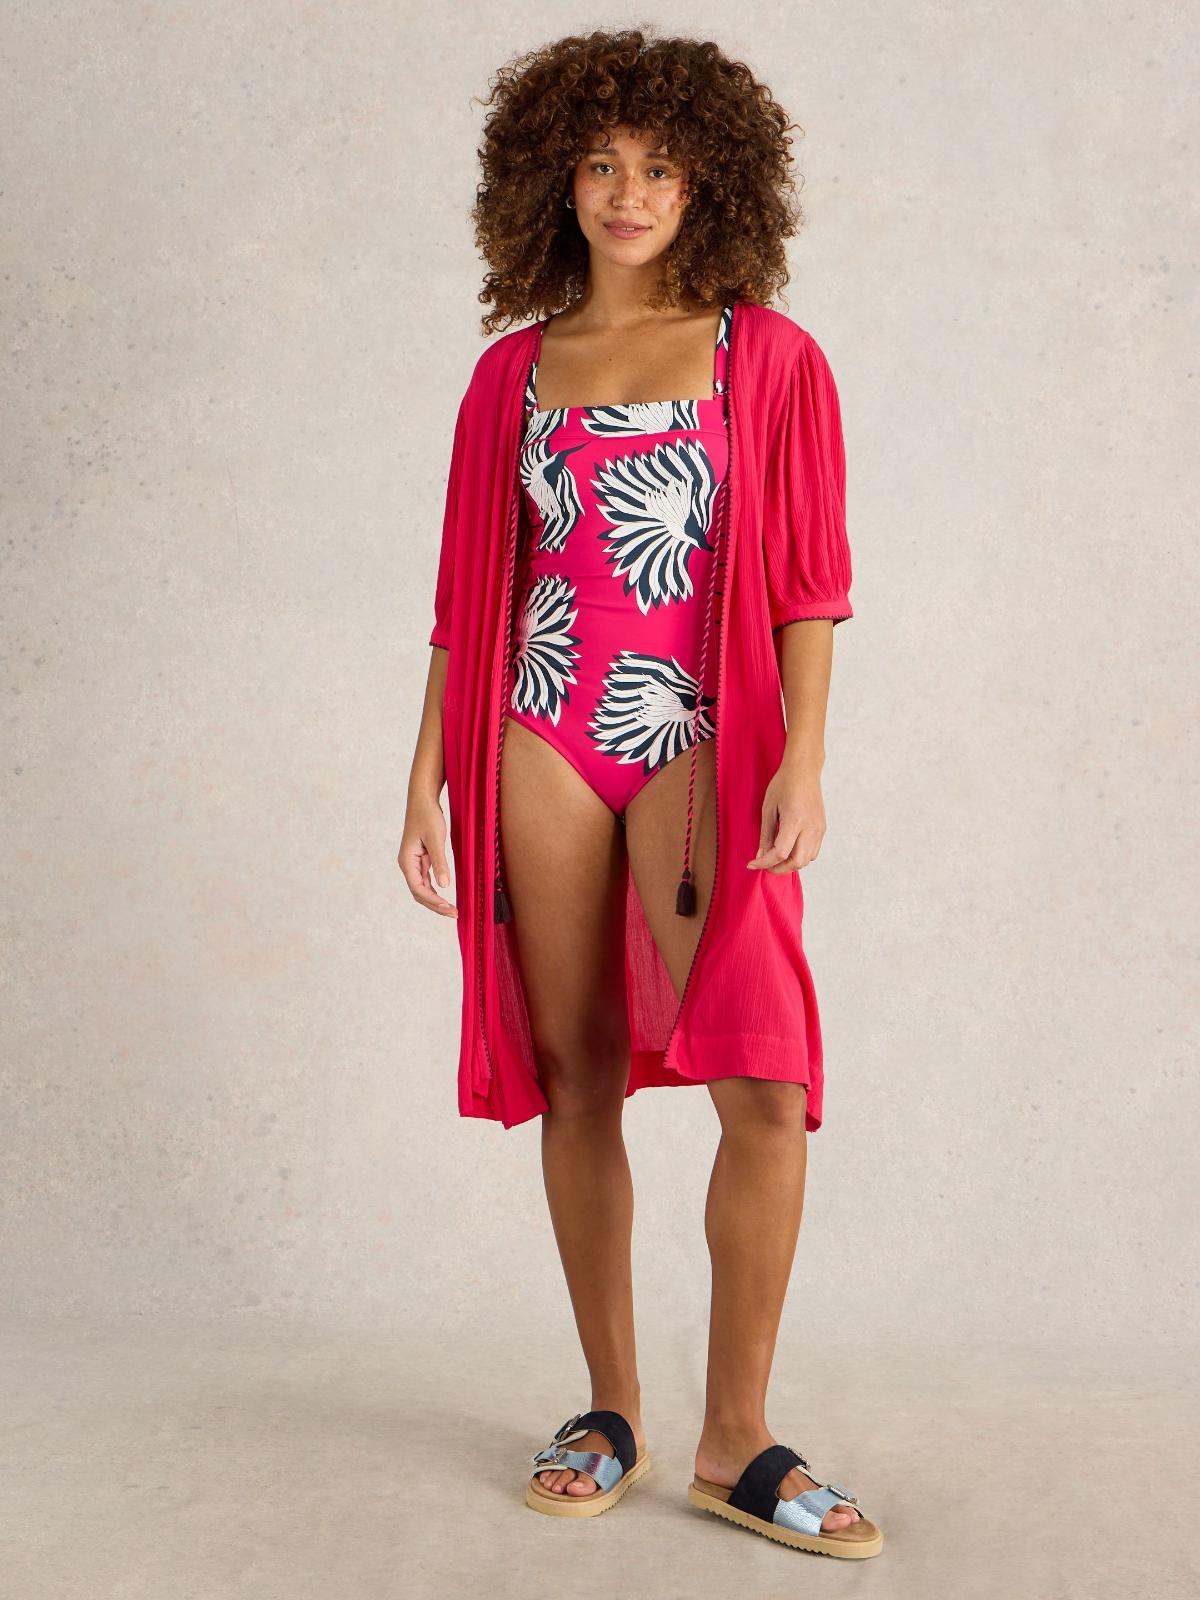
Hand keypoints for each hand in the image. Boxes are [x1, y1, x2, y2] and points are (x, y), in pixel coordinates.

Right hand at [398, 795, 457, 915]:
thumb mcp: (436, 839)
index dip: (433, 902)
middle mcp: (408, 865)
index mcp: (407, 861)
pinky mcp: (421, 859)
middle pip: (419, 893)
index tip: (449, 908)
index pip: (418, 889)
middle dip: (435, 905)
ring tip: (453, 909)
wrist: (423, 799)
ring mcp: (414, 863)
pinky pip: (427, 879)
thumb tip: (444, 886)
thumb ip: (440, 862)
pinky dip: (436, 890)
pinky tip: (447, 896)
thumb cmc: (427, 816)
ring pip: (423, 888)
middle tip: (455, 913)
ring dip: (436, 900)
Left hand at [747, 759, 825, 873]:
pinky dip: (799, 857)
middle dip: (778, 868)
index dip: (765, 862)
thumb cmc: (784, 784)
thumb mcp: (768, 808)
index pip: (780, 853)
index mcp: (795, 820)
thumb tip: (761, 855)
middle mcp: (810, 827)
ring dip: (790, 864)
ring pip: (806, 860)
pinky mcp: (822, 828)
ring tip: (775, 858)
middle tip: (764, 865)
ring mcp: (819, 829)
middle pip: (796, 862)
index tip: (752, 864)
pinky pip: (812, 851)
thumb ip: (766, 834)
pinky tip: (788, 850)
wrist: (804, 770)